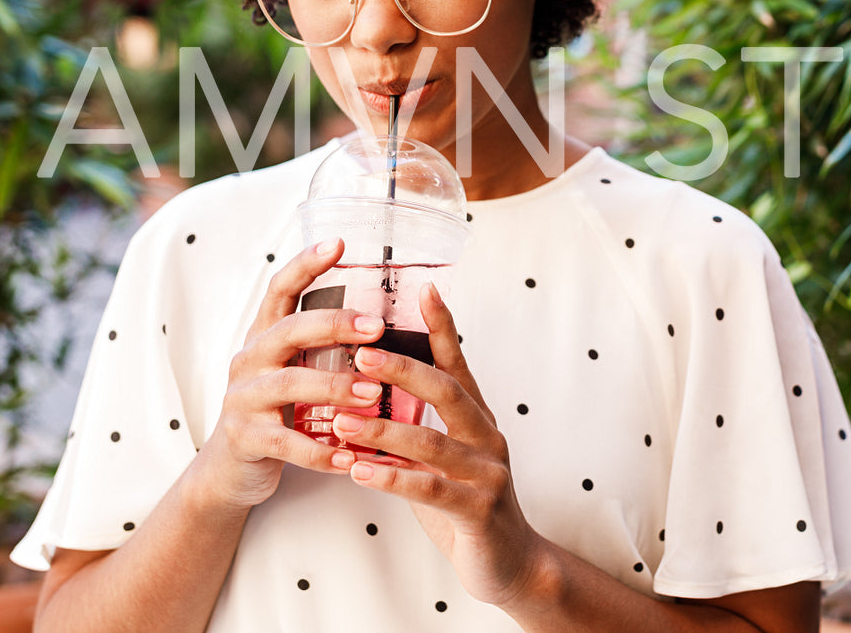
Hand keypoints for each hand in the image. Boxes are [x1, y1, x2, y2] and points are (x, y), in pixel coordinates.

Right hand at [193, 238, 385, 508]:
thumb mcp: (292, 370)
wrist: (230, 469)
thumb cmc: (276, 412)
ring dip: (336, 387)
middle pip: (289, 330)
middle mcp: (250, 360)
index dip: (306, 264)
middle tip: (377, 328)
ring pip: (289, 384)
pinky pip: (287, 442)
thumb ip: (322, 348)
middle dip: (334, 325)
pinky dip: (322, 451)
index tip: (339, 243)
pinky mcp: (246, 438)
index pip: (280, 289)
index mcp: (265, 337)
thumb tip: (385, 320)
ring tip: (373, 395)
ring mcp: (243, 399)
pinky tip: (352, 457)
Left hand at [330, 285, 545, 605]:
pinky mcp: (478, 509)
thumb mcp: (445, 456)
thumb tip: (371, 392)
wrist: (510, 562)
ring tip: (340, 421)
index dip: (442, 326)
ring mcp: (487, 473)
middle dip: (403, 370)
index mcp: (478, 418)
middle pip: (447, 391)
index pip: (458, 363)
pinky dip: (391, 478)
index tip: (423, 289)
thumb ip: (420, 425)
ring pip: (431, 443)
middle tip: (361, 353)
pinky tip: (358, 472)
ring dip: (381, 431)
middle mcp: (487, 437)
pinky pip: (430, 490)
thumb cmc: (467, 503)